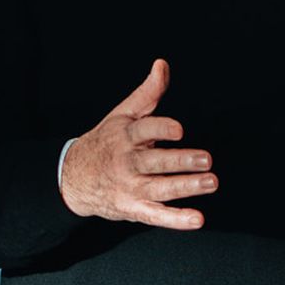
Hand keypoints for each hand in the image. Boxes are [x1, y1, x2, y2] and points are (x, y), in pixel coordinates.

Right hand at [57, 58, 211, 231]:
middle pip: (156, 162)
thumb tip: (162, 65)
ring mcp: (130, 187)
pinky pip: (156, 216)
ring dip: (186, 186)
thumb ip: (147, 93)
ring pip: (161, 188)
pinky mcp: (133, 208)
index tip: (179, 130)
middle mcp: (127, 162)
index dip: (162, 130)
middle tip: (206, 159)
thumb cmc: (105, 142)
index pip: (145, 130)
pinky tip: (196, 219)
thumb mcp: (122, 114)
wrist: (74, 177)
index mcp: (126, 136)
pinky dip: (176, 219)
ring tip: (211, 182)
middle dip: (181, 161)